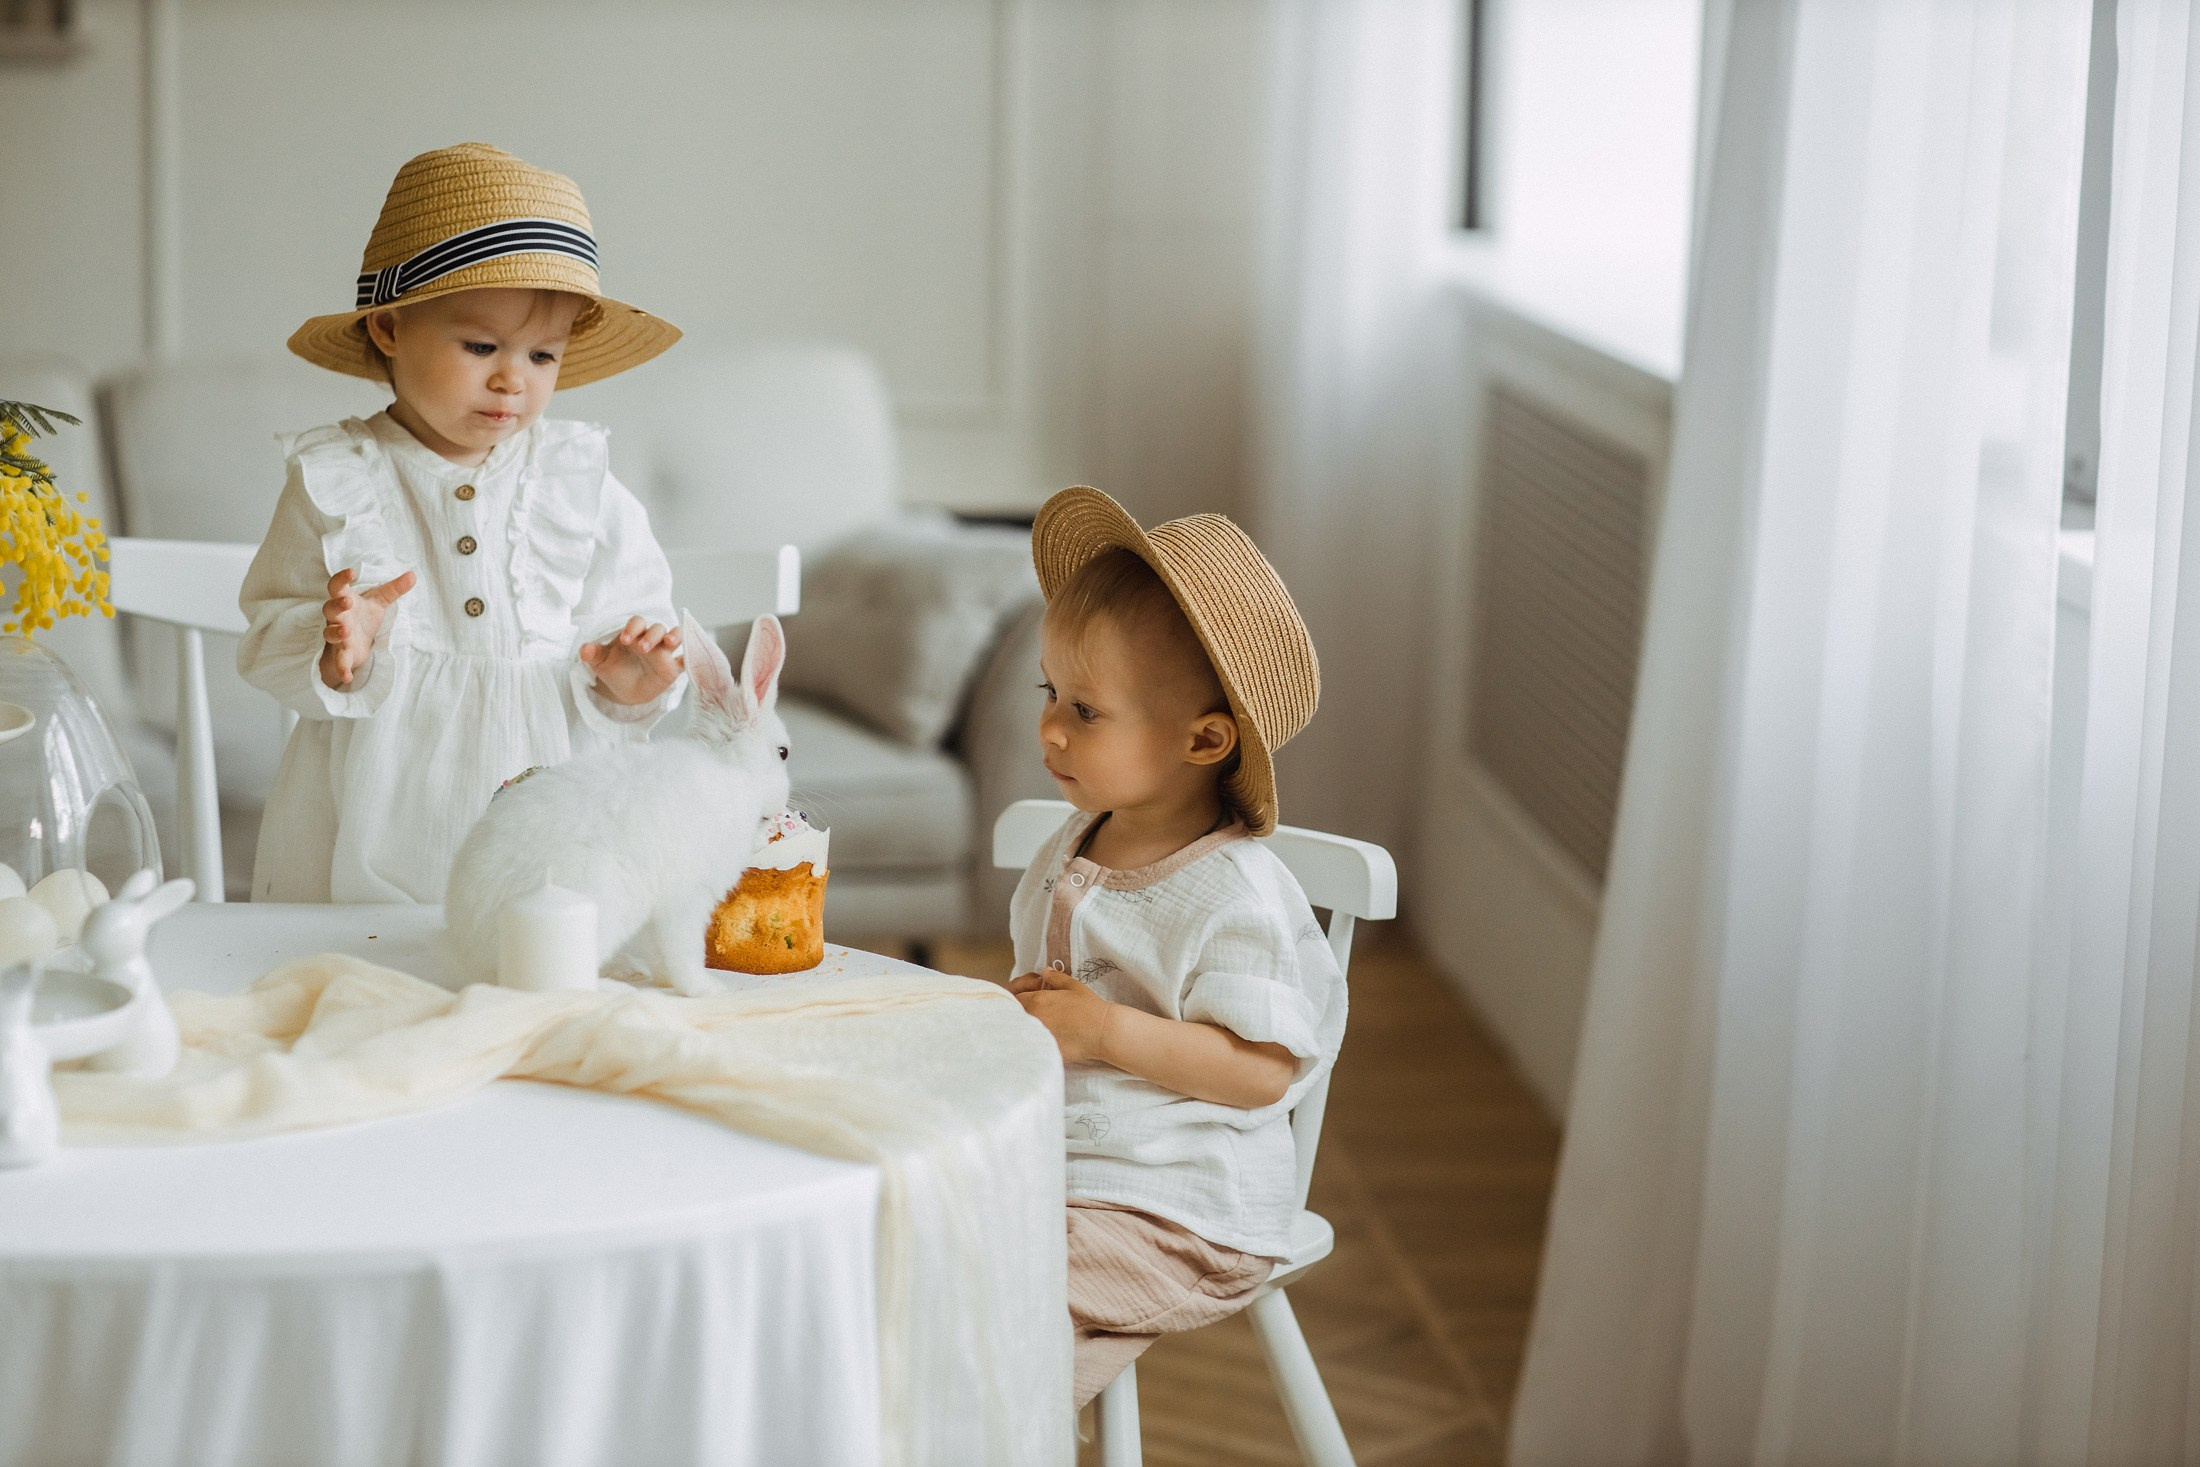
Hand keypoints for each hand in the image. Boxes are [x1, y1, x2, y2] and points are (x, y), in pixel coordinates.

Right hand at [319, 567, 415, 689]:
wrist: (357, 641)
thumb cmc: (363, 616)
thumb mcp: (380, 602)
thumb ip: (394, 589)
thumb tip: (413, 575)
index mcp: (344, 601)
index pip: (337, 586)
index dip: (341, 578)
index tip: (352, 571)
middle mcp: (337, 617)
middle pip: (329, 609)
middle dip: (337, 605)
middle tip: (347, 601)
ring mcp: (337, 635)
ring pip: (330, 633)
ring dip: (336, 632)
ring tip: (346, 631)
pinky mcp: (342, 653)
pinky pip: (339, 661)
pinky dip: (342, 669)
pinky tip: (348, 678)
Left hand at [580, 616, 684, 704]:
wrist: (626, 691)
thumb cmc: (615, 670)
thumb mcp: (601, 663)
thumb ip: (593, 654)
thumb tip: (584, 650)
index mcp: (634, 634)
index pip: (637, 622)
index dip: (633, 628)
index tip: (625, 639)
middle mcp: (652, 639)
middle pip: (657, 628)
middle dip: (651, 635)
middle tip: (642, 648)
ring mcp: (665, 652)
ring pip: (675, 636)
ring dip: (676, 635)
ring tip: (670, 640)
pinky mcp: (674, 667)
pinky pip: (686, 659)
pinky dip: (692, 655)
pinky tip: (694, 655)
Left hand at [1007, 970, 1117, 1063]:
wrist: (1102, 1031)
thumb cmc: (1090, 1006)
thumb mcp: (1073, 986)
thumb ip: (1055, 978)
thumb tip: (1045, 972)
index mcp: (1037, 1000)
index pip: (1014, 998)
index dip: (1019, 998)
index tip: (1028, 1001)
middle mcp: (1033, 1018)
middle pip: (1014, 1015)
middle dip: (1018, 1013)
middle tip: (1029, 1015)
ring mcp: (1037, 1035)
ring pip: (1021, 1031)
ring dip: (1024, 1028)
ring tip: (1034, 1028)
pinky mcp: (1044, 1049)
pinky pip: (1031, 1045)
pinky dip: (1032, 1042)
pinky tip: (1040, 1042)